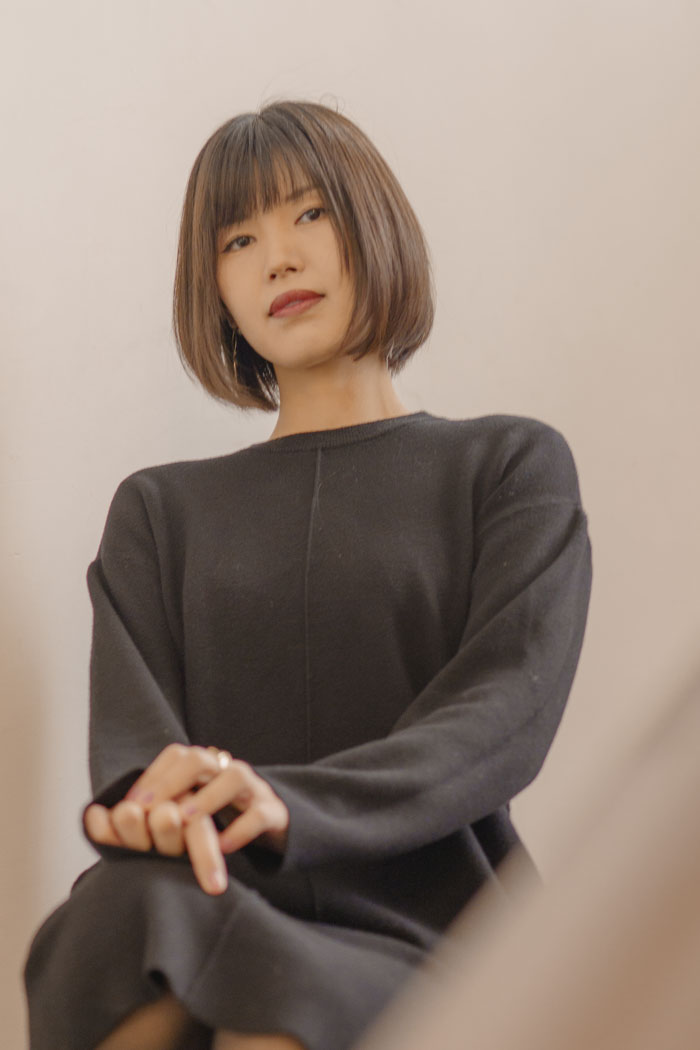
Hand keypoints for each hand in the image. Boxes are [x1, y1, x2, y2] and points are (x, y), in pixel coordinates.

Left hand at [83, 744, 288, 895]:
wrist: (274, 832)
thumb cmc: (220, 826)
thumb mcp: (185, 816)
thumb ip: (150, 815)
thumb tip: (95, 819)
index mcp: (205, 769)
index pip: (175, 757)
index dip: (151, 779)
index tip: (129, 809)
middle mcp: (227, 771)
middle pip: (200, 758)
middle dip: (172, 782)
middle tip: (150, 812)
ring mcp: (254, 790)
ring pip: (235, 776)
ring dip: (207, 797)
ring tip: (185, 821)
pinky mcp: (276, 814)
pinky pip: (261, 813)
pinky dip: (241, 829)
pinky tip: (222, 846)